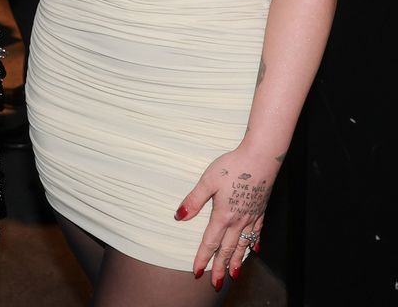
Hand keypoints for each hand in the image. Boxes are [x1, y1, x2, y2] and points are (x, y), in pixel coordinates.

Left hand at [174, 146, 276, 288]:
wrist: (261, 157)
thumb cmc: (233, 166)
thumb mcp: (208, 180)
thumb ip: (194, 200)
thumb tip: (179, 216)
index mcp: (223, 215)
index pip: (210, 242)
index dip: (203, 258)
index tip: (197, 272)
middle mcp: (239, 221)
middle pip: (228, 249)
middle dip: (220, 268)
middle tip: (216, 284)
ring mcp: (252, 217)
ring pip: (244, 245)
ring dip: (238, 261)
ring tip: (234, 275)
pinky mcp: (261, 210)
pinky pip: (257, 233)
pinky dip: (254, 244)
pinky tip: (255, 250)